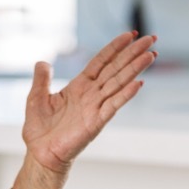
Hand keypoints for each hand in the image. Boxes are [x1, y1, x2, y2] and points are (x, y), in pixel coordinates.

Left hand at [12, 32, 156, 188]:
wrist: (40, 153)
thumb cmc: (39, 129)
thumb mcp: (36, 97)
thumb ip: (42, 79)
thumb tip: (43, 62)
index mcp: (79, 86)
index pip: (101, 61)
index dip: (115, 47)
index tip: (131, 34)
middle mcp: (91, 94)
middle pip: (116, 68)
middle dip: (133, 53)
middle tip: (152, 38)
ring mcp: (96, 107)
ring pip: (119, 82)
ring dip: (135, 68)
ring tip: (151, 55)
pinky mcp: (96, 122)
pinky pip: (113, 105)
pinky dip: (126, 94)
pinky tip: (139, 82)